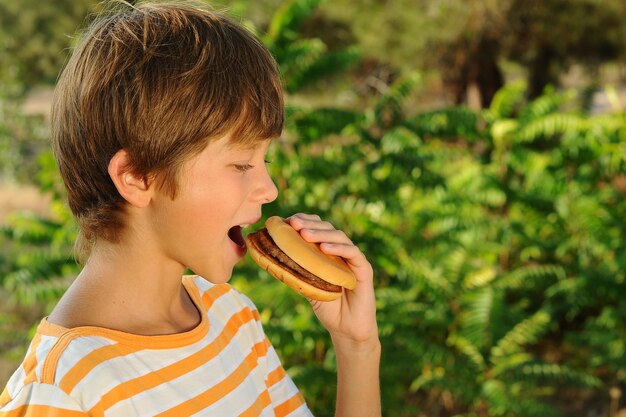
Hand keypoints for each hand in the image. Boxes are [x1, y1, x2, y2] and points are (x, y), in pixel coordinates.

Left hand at [286, 213, 378, 348]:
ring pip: (339, 237)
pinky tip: (324, 248)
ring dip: (321, 233)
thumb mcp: (307, 285)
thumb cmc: (327, 307)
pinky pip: (353, 253)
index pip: (317, 229)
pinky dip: (338, 248)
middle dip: (309, 224)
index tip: (287, 221)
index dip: (304, 221)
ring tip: (304, 234)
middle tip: (293, 224)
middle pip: (327, 229)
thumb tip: (271, 257)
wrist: (346, 330)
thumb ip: (296, 270)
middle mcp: (341, 252)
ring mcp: (354, 259)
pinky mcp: (364, 270)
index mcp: (328, 252)